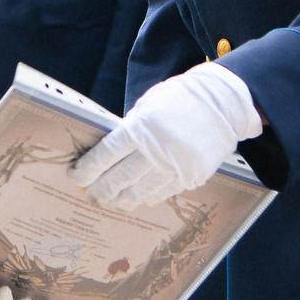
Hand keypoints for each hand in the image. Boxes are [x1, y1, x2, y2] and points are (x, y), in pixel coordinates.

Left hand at [73, 63, 261, 209]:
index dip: (87, 169)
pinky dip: (146, 197)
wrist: (223, 102)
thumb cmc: (181, 98)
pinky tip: (136, 198)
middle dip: (100, 189)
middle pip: (119, 178)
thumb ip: (131, 129)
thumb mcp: (149, 105)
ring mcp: (175, 167)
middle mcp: (156, 150)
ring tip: (110, 201)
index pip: (106, 155)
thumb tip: (111, 154)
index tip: (75, 176)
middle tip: (88, 195)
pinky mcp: (191, 177)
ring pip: (140, 192)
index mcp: (142, 128)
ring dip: (121, 199)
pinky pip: (162, 193)